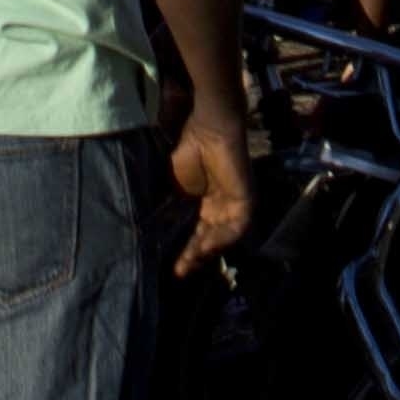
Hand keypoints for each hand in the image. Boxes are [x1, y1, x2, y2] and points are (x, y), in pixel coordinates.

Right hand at [169, 103, 255, 275]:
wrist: (205, 129)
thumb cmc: (189, 150)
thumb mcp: (174, 187)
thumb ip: (171, 208)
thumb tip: (153, 231)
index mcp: (207, 204)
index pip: (199, 235)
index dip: (187, 252)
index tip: (174, 268)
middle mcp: (223, 208)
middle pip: (212, 240)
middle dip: (196, 257)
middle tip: (180, 271)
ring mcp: (236, 203)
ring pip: (225, 237)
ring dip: (208, 251)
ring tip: (190, 261)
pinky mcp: (246, 198)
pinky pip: (239, 225)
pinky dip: (224, 237)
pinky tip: (206, 244)